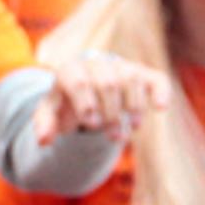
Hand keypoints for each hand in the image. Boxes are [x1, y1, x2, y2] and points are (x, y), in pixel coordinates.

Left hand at [36, 49, 168, 145]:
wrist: (85, 87)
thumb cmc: (66, 102)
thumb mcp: (50, 113)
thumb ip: (44, 124)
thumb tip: (44, 140)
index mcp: (70, 70)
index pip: (79, 82)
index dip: (87, 104)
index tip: (92, 124)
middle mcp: (96, 63)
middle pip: (107, 84)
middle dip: (112, 114)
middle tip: (113, 136)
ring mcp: (120, 67)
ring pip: (131, 80)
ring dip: (134, 107)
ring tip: (133, 128)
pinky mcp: (142, 74)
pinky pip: (156, 78)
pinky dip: (160, 91)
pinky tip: (161, 108)